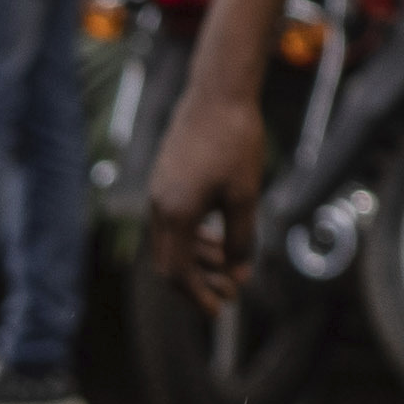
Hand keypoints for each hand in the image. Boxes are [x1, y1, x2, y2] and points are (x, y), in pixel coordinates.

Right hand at [149, 82, 266, 308]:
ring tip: (230, 266)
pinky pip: (174, 222)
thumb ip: (241, 240)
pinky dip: (194, 238)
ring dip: (200, 260)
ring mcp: (159, 193)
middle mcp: (159, 206)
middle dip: (199, 283)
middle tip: (230, 293)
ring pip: (173, 243)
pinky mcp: (165, 181)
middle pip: (170, 263)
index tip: (220, 309)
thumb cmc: (235, 141)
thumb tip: (238, 276)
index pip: (177, 272)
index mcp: (176, 213)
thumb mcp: (245, 197)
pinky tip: (217, 238)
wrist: (218, 93)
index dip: (198, 295)